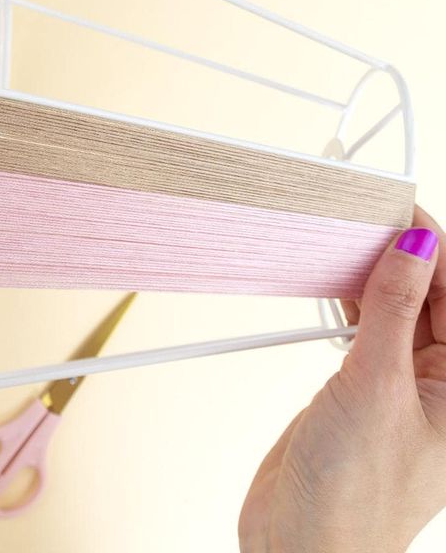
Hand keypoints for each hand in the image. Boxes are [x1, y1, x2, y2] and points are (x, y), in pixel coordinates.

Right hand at [239, 206, 445, 551]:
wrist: (299, 543)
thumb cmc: (352, 493)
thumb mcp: (377, 386)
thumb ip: (394, 311)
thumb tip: (417, 248)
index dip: (436, 251)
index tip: (404, 211)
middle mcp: (438, 385)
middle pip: (433, 302)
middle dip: (407, 257)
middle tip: (372, 216)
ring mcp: (398, 386)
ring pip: (397, 314)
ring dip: (377, 278)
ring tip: (353, 239)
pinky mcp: (360, 389)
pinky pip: (365, 333)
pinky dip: (351, 304)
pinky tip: (338, 281)